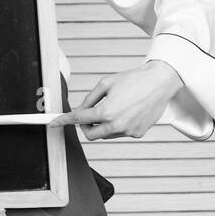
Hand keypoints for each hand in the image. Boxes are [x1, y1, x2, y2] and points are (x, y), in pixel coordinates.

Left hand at [51, 61, 183, 139]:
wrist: (160, 82)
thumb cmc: (134, 80)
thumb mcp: (105, 84)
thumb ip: (89, 99)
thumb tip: (79, 109)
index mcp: (106, 112)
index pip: (78, 119)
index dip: (64, 121)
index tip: (54, 123)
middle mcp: (117, 125)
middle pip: (90, 134)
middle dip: (85, 126)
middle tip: (88, 115)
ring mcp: (129, 131)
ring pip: (105, 134)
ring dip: (102, 125)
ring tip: (113, 108)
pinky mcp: (138, 133)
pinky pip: (120, 133)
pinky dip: (117, 126)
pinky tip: (126, 112)